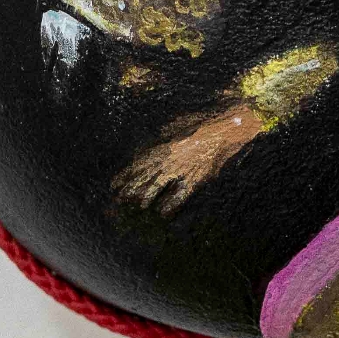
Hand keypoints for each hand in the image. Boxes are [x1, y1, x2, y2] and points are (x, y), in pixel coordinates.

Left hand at [113, 103, 267, 214]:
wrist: (224, 130)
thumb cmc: (202, 125)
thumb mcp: (179, 124)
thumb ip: (166, 133)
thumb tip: (158, 137)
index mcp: (163, 145)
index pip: (138, 163)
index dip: (125, 174)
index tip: (114, 184)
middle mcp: (168, 158)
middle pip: (144, 176)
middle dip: (131, 188)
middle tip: (119, 199)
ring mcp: (180, 169)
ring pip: (157, 185)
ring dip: (146, 195)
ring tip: (138, 205)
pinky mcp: (194, 178)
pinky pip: (179, 195)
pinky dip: (171, 204)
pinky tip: (164, 213)